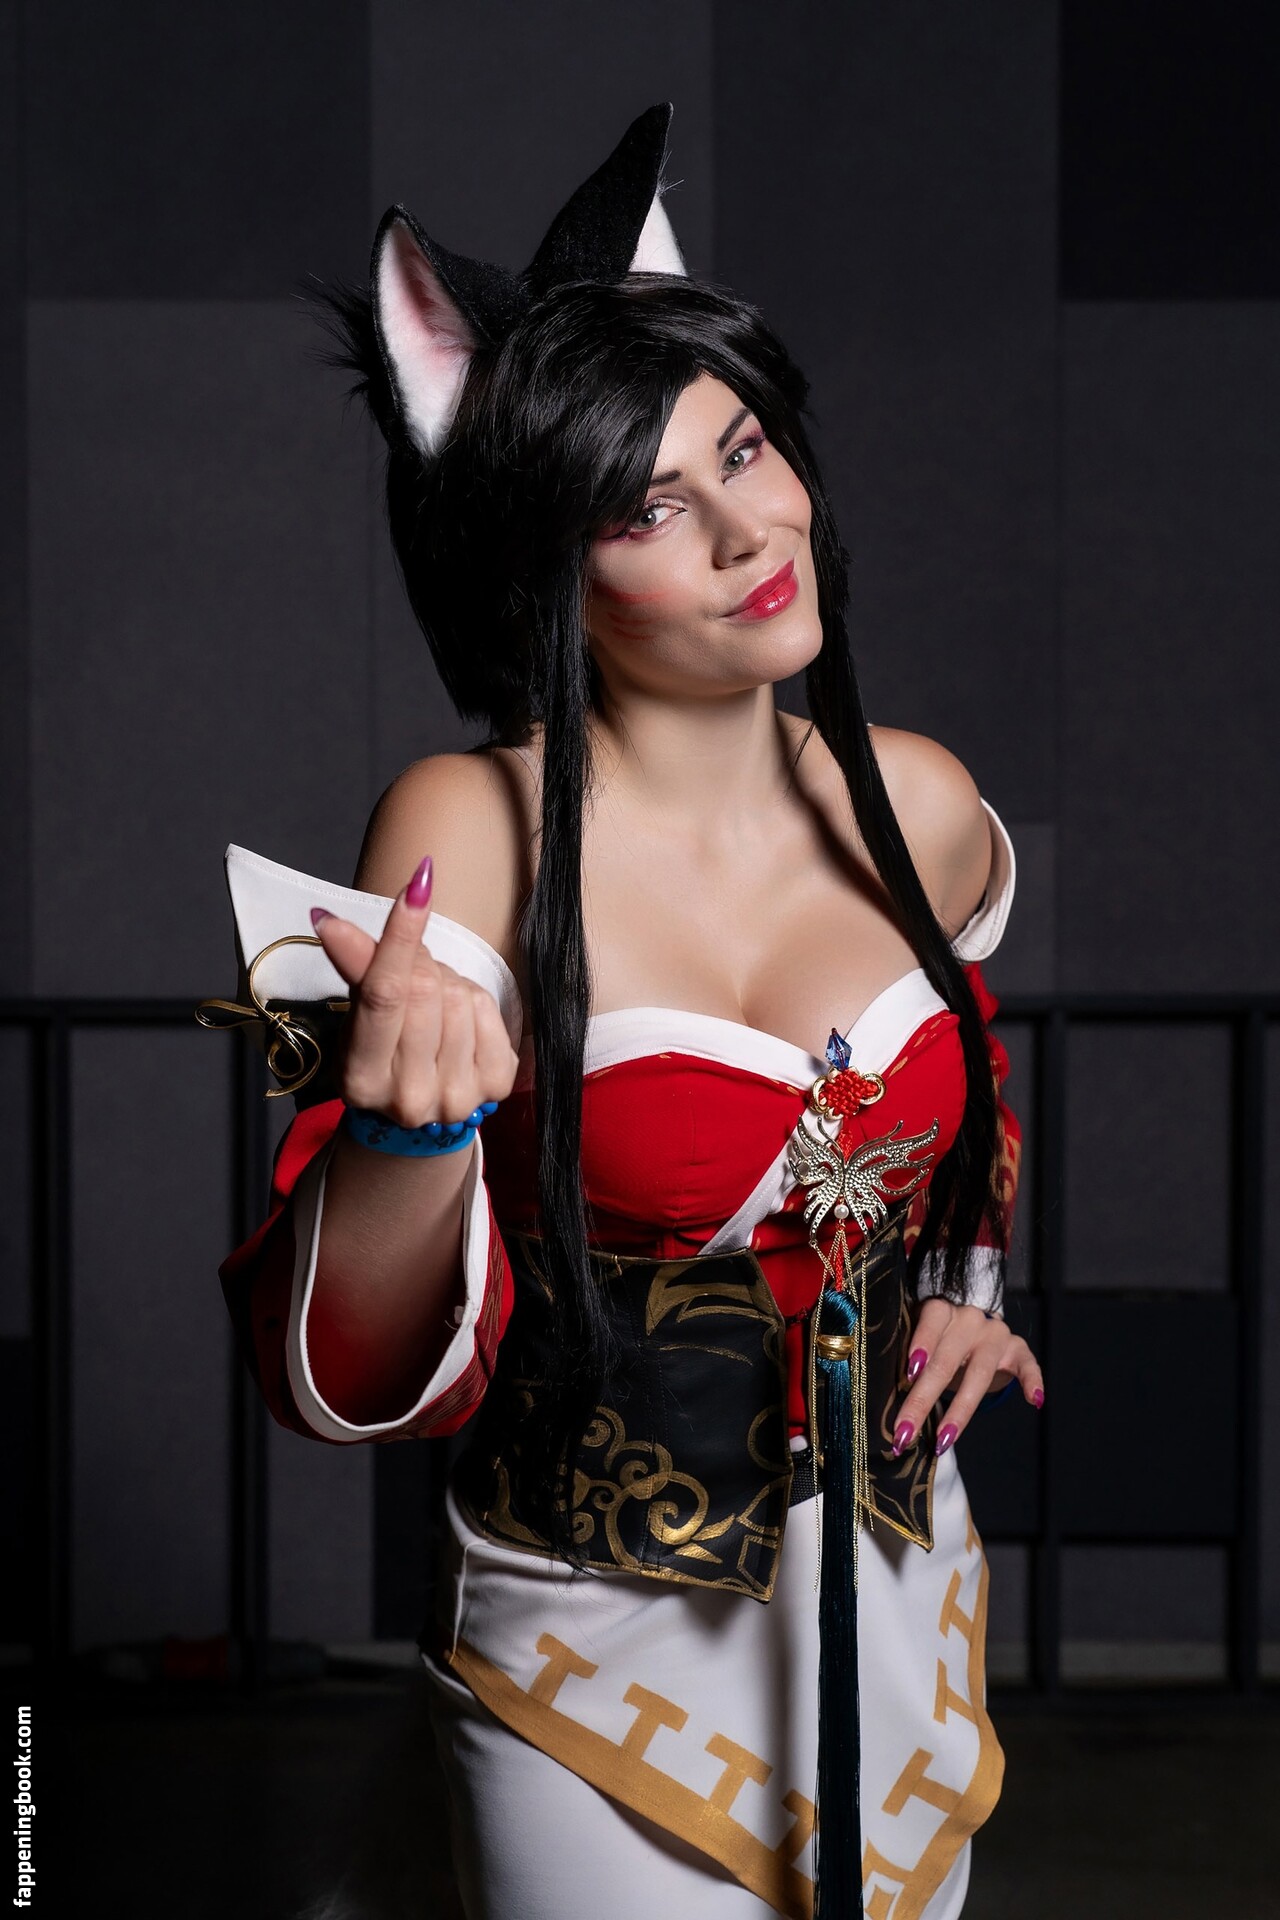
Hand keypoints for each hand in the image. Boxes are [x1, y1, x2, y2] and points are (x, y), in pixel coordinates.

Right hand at [310, 855, 519, 1127]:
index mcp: (362, 1078)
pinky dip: (474, 1000)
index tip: (416, 885)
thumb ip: (355, 965)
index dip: (400, 937)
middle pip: (424, 990)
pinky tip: (458, 1016)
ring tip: (433, 1001)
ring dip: (446, 983)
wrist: (419, 1111)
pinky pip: (488, 1010)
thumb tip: (327, 919)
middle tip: (412, 966)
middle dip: (419, 963)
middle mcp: (409, 1096)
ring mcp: (457, 1096)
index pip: (384, 994)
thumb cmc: (384, 1050)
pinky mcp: (497, 1085)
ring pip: (459, 997)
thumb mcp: (358, 1014)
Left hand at [891, 1299, 1043, 1457]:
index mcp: (941, 1311)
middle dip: (923, 1400)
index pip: (931, 1321)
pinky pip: (1028, 1365)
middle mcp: (969, 1320)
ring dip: (960, 1411)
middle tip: (905, 1433)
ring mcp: (995, 1334)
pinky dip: (1032, 1381)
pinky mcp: (1018, 1349)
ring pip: (980, 1372)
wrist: (971, 1330)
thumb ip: (908, 1361)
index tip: (908, 1374)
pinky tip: (1033, 1401)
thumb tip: (882, 1402)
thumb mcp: (921, 1342)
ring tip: (943, 1440)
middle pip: (946, 1361)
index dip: (920, 1345)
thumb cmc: (937, 1340)